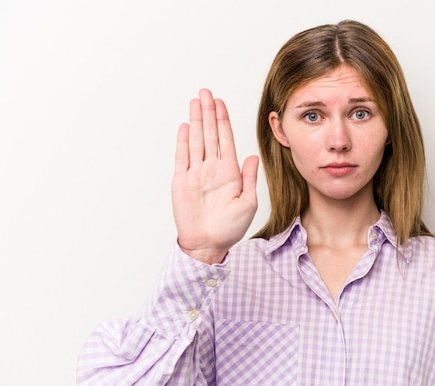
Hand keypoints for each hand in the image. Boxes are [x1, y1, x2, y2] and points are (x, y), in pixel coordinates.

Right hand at [172, 89, 258, 263]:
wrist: (208, 244)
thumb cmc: (230, 228)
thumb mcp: (247, 202)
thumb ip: (249, 178)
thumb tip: (252, 157)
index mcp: (229, 172)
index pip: (226, 140)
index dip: (223, 120)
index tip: (220, 103)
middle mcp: (212, 169)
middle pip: (210, 134)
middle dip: (208, 113)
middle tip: (206, 93)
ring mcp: (196, 173)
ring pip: (196, 140)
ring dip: (196, 121)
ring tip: (195, 102)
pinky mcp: (182, 181)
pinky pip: (182, 157)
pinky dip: (183, 141)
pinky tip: (185, 126)